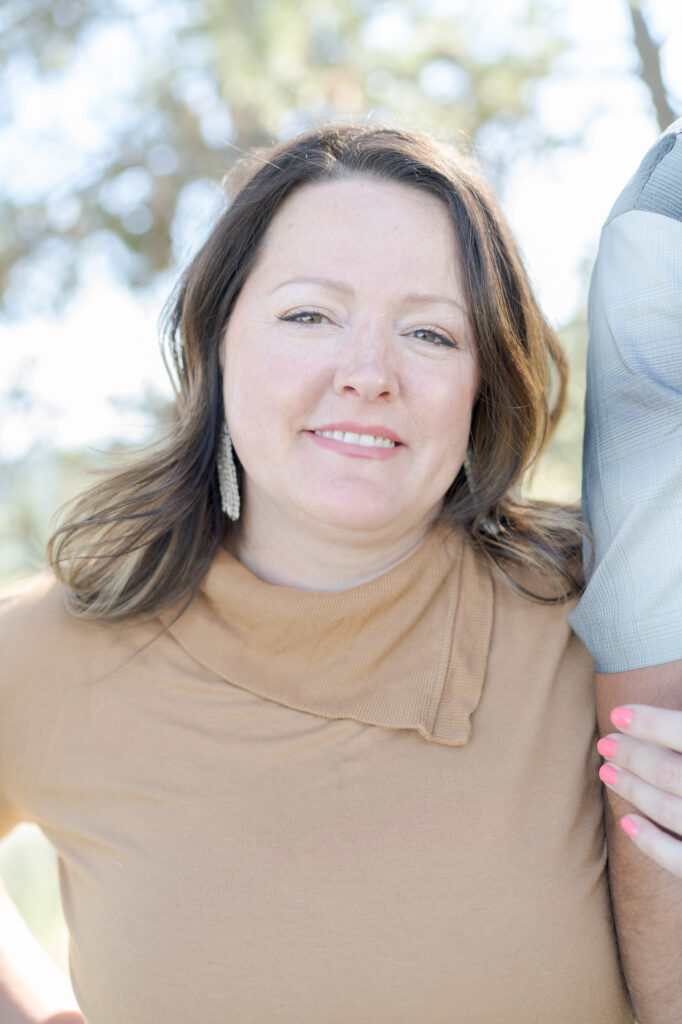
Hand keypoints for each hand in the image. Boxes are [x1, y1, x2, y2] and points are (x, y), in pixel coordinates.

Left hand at [598, 704, 681, 876]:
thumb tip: (648, 715)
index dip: (650, 722)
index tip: (617, 714)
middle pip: (668, 772)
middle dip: (632, 755)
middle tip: (605, 743)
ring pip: (668, 811)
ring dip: (632, 790)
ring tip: (607, 772)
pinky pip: (678, 859)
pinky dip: (651, 842)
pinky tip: (627, 824)